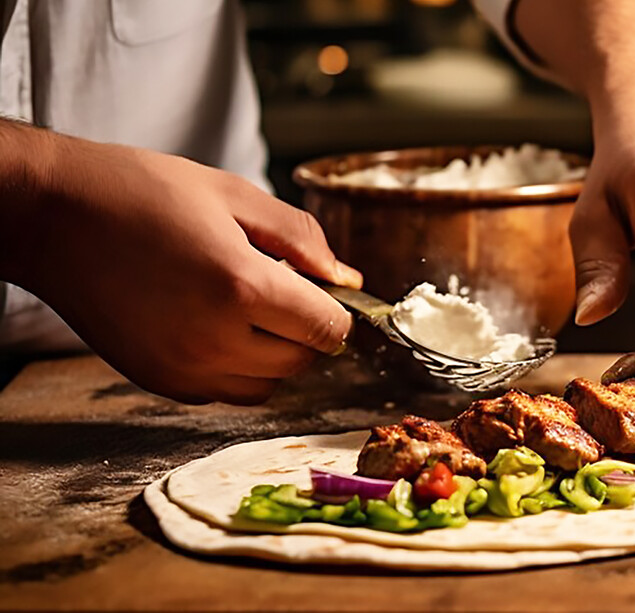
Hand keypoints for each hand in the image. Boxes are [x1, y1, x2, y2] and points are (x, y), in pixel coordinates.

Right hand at [21, 139, 360, 403]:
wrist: (54, 217)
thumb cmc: (143, 192)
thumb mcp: (234, 195)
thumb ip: (301, 239)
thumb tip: (347, 280)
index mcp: (241, 287)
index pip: (328, 329)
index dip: (336, 309)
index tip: (322, 289)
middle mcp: (216, 340)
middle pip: (302, 360)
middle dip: (306, 329)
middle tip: (279, 287)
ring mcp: (185, 369)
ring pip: (269, 385)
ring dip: (275, 354)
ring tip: (246, 307)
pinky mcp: (161, 382)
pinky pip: (228, 392)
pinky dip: (239, 369)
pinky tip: (216, 326)